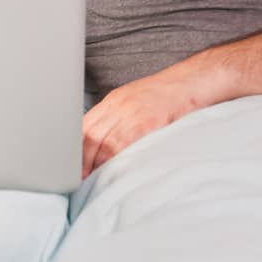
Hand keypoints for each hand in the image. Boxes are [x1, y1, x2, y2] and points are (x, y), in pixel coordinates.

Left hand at [81, 68, 199, 177]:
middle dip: (82, 159)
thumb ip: (117, 116)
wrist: (191, 82)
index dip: (74, 146)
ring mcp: (133, 113)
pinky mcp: (149, 122)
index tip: (71, 162)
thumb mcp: (133, 100)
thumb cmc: (164, 95)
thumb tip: (101, 141)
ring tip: (92, 179)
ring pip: (105, 142)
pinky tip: (113, 171)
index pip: (84, 124)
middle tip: (78, 177)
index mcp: (113, 99)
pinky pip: (126, 144)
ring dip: (96, 163)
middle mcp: (119, 105)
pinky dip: (116, 160)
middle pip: (91, 135)